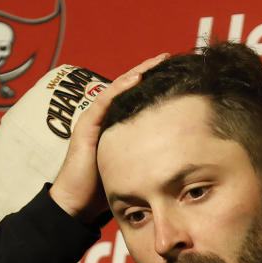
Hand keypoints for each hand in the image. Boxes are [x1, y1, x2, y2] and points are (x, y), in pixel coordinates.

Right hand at [50, 53, 167, 223]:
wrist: (79, 204)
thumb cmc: (105, 190)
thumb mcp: (136, 168)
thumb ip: (152, 158)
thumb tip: (182, 157)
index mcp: (116, 126)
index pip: (135, 98)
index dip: (153, 84)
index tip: (175, 74)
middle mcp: (104, 118)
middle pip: (127, 87)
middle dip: (148, 71)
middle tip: (169, 58)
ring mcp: (93, 119)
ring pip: (118, 87)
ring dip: (137, 72)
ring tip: (157, 61)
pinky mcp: (86, 124)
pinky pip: (105, 100)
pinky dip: (121, 87)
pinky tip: (138, 77)